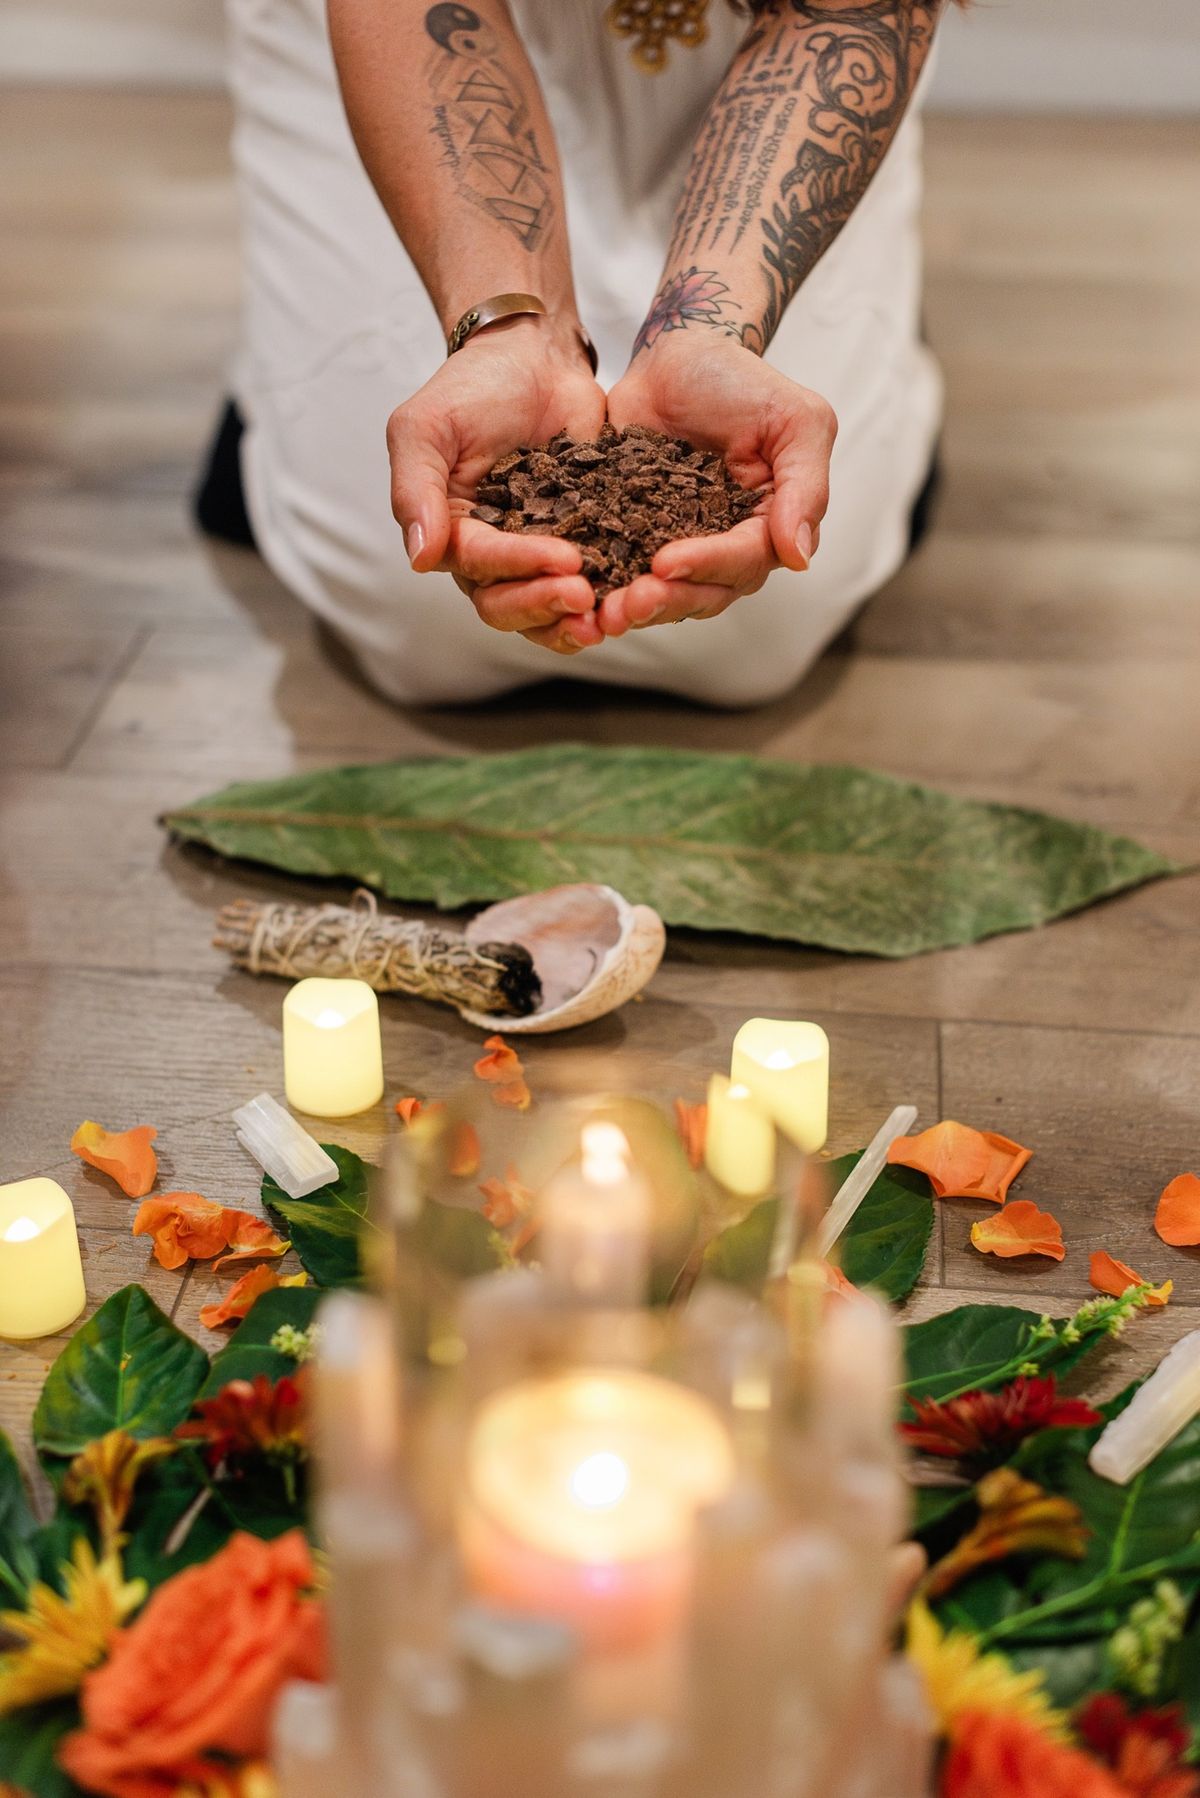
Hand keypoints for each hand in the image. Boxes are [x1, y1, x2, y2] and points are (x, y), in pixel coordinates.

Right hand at [387, 316, 606, 652]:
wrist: (533, 357)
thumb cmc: (470, 387)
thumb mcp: (424, 428)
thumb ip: (414, 489)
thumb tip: (420, 559)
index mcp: (452, 533)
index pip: (480, 567)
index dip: (519, 568)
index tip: (563, 559)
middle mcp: (493, 554)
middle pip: (509, 605)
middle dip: (545, 605)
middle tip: (585, 595)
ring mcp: (540, 552)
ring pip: (548, 608)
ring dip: (573, 619)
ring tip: (609, 618)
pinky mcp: (583, 541)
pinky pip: (595, 580)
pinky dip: (611, 594)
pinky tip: (637, 595)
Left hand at [600, 331, 835, 635]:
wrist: (677, 357)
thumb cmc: (742, 382)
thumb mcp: (796, 421)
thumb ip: (805, 487)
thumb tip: (799, 558)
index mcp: (770, 526)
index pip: (744, 561)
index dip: (707, 566)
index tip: (666, 563)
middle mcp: (728, 548)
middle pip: (704, 592)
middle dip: (666, 600)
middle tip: (627, 604)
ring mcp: (680, 547)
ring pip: (664, 594)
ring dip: (635, 607)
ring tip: (603, 614)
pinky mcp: (636, 539)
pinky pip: (623, 572)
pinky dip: (605, 587)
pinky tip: (579, 594)